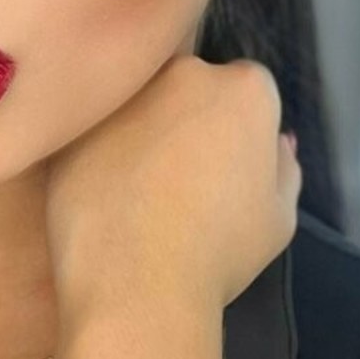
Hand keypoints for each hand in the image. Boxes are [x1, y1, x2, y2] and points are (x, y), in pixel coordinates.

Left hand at [43, 54, 301, 342]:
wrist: (136, 285)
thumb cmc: (221, 252)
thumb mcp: (280, 217)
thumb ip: (283, 167)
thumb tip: (276, 142)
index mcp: (244, 88)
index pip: (248, 90)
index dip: (240, 131)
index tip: (228, 168)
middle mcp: (183, 73)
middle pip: (190, 86)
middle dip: (190, 118)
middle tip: (182, 176)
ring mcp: (124, 95)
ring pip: (139, 103)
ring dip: (142, 130)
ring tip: (140, 188)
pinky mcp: (76, 123)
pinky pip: (96, 130)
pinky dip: (100, 152)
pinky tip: (105, 195)